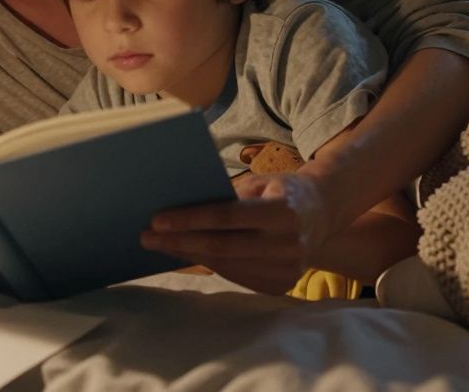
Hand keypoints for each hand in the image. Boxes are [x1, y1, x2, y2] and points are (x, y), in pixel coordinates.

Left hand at [141, 172, 330, 293]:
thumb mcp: (259, 182)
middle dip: (179, 242)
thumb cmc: (280, 190)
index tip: (156, 219)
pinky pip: (235, 277)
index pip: (226, 217)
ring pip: (225, 265)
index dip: (189, 219)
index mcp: (284, 212)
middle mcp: (289, 244)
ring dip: (188, 256)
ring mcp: (288, 270)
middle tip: (147, 237)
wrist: (322, 213)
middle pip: (221, 246)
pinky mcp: (280, 285)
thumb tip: (176, 207)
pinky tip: (186, 255)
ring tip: (160, 245)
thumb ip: (226, 196)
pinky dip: (208, 266)